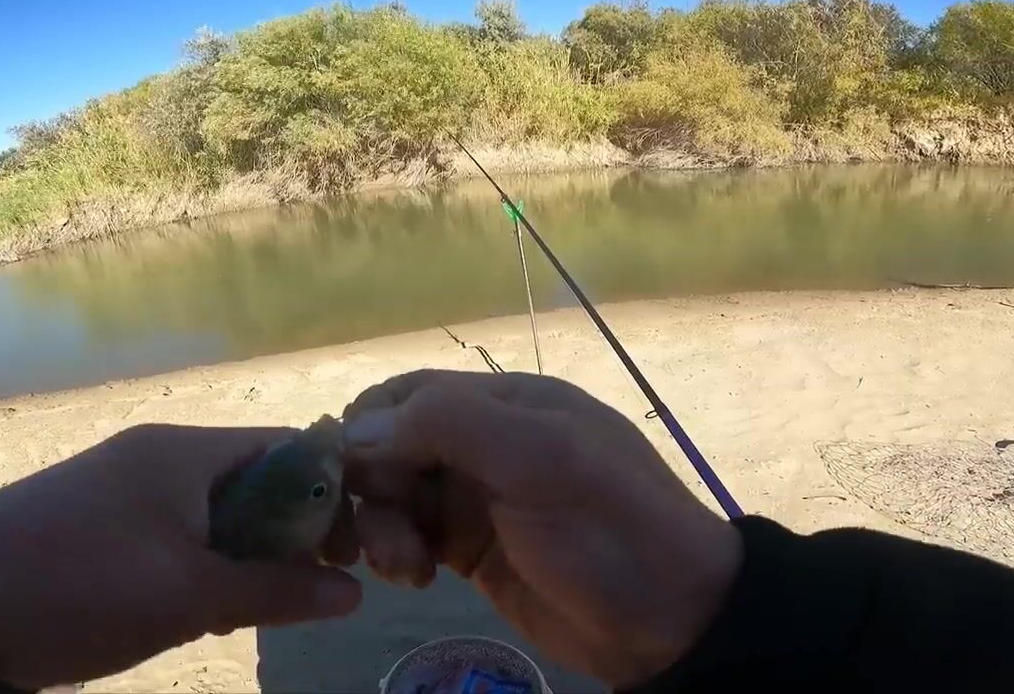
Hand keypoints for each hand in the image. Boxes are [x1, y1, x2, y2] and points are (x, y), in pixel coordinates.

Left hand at [0, 425, 360, 689]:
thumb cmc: (73, 586)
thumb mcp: (183, 595)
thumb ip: (272, 591)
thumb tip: (355, 595)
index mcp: (186, 452)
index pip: (290, 448)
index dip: (336, 492)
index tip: (359, 550)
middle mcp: (164, 459)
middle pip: (262, 483)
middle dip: (295, 535)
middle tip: (312, 591)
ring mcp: (132, 493)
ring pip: (223, 517)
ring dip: (250, 560)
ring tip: (256, 609)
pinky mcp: (108, 529)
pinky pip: (183, 538)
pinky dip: (208, 569)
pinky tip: (206, 613)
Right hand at [342, 370, 741, 688]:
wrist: (668, 621)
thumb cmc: (607, 527)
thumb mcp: (538, 458)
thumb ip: (448, 425)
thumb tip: (356, 430)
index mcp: (504, 401)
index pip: (408, 393)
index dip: (367, 428)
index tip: (345, 477)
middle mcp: (484, 441)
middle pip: (390, 445)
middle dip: (369, 485)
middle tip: (375, 532)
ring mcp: (476, 496)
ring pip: (394, 495)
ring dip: (380, 526)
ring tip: (404, 569)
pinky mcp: (471, 549)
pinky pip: (410, 536)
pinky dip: (397, 553)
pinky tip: (415, 580)